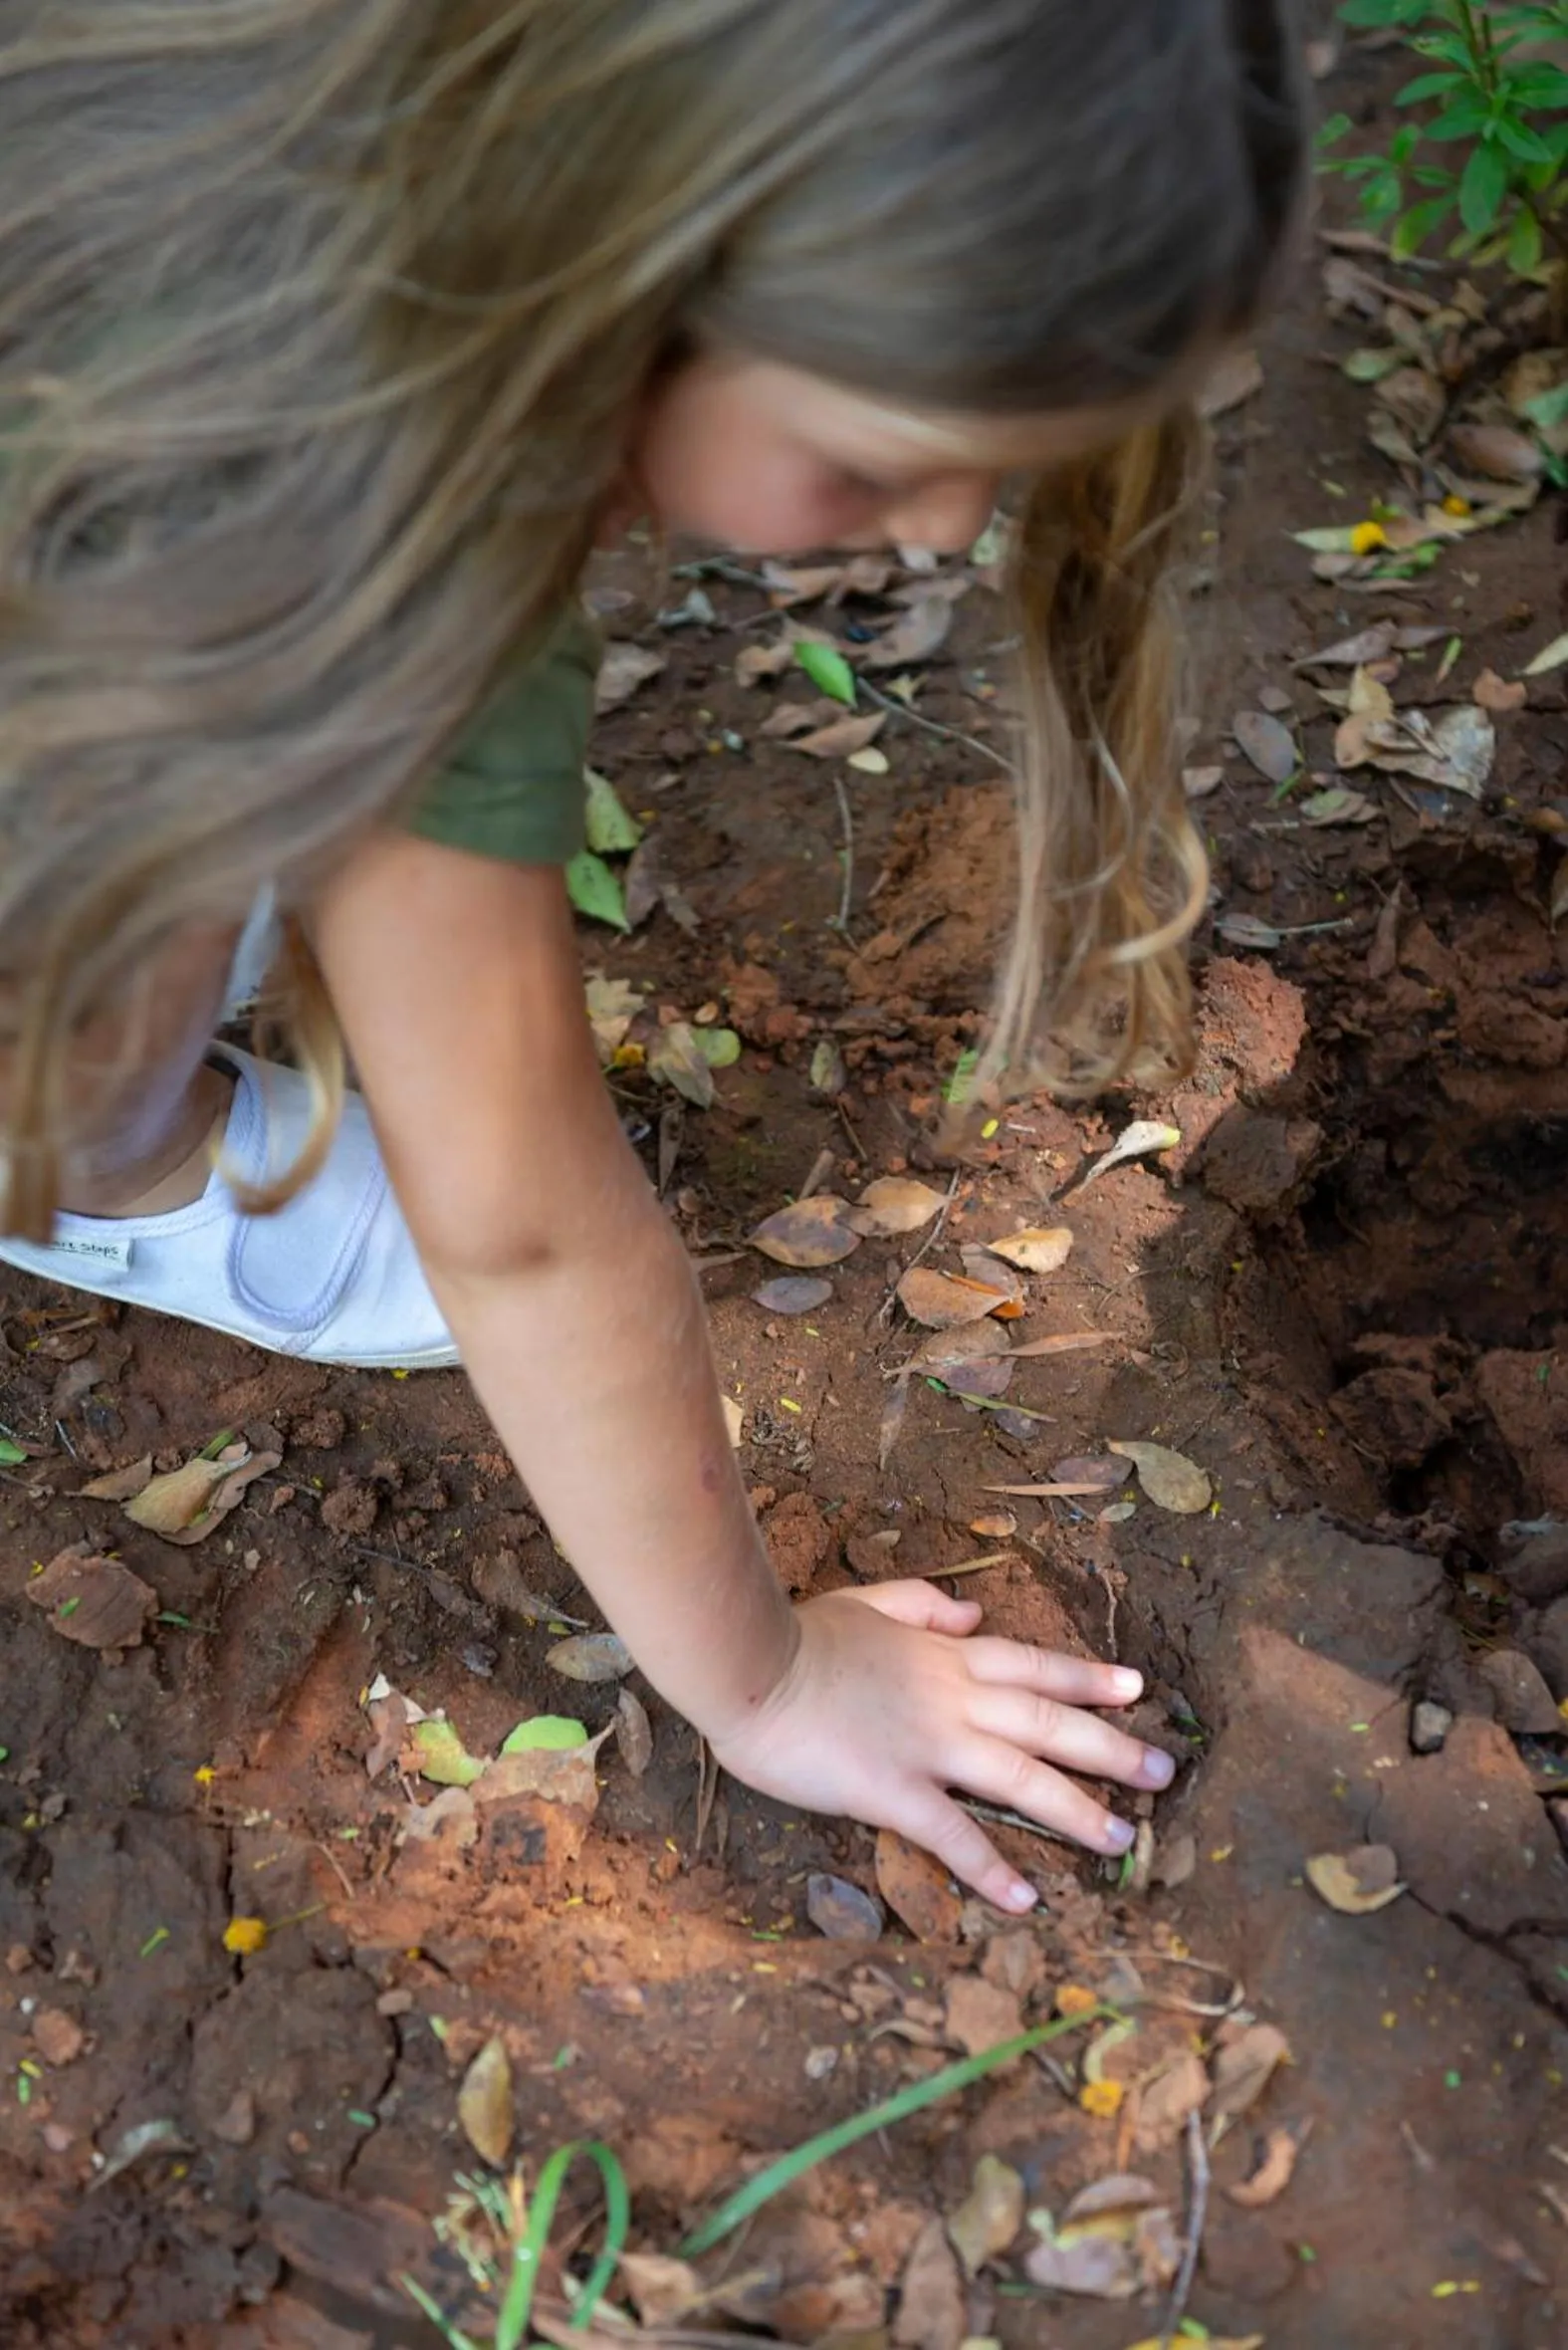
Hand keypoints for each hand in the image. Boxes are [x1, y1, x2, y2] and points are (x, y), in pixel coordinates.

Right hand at [707, 1579, 1174, 1914]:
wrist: (749, 1664)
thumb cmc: (800, 1635)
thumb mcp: (869, 1602)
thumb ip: (922, 1605)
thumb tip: (974, 1613)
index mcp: (946, 1655)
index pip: (1034, 1665)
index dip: (1087, 1678)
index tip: (1138, 1689)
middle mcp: (953, 1699)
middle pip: (1048, 1724)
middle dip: (1112, 1748)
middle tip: (1164, 1773)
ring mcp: (928, 1746)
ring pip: (1021, 1779)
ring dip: (1077, 1812)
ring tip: (1122, 1840)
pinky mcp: (894, 1791)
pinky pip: (954, 1835)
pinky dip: (992, 1869)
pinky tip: (1025, 1900)